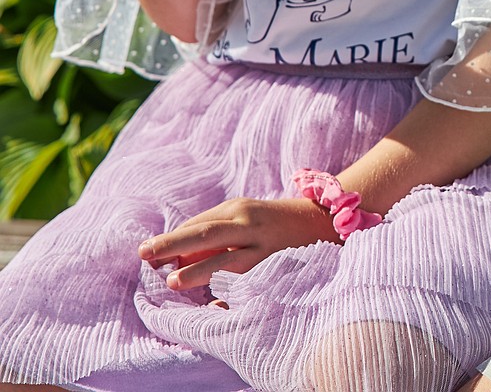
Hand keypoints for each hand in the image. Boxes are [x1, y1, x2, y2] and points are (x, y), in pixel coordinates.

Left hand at [137, 196, 337, 291]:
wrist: (319, 221)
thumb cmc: (269, 222)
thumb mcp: (243, 216)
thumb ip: (214, 230)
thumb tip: (175, 256)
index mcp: (239, 209)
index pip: (198, 223)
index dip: (171, 238)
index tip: (146, 252)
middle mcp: (249, 225)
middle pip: (206, 233)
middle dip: (173, 243)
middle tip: (145, 254)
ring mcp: (263, 248)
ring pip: (226, 259)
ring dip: (198, 271)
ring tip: (173, 281)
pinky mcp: (273, 268)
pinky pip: (247, 284)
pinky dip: (229, 295)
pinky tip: (212, 306)